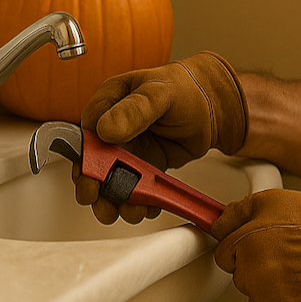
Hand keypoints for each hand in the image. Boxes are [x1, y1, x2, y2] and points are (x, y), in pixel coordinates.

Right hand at [74, 51, 247, 223]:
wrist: (215, 104)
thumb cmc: (185, 89)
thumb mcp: (159, 93)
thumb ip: (134, 110)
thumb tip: (105, 130)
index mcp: (109, 103)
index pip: (87, 135)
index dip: (85, 158)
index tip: (89, 176)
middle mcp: (114, 128)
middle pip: (95, 163)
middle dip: (96, 187)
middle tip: (101, 204)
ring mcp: (130, 148)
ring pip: (115, 180)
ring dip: (118, 200)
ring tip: (128, 213)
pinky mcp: (146, 164)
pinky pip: (138, 186)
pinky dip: (141, 200)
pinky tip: (146, 209)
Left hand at [212, 189, 300, 301]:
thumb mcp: (269, 201)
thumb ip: (236, 212)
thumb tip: (216, 220)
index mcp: (241, 247)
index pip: (225, 255)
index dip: (243, 246)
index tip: (258, 243)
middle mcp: (249, 277)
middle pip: (242, 276)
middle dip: (257, 265)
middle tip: (284, 250)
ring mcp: (267, 299)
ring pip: (259, 295)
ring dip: (272, 284)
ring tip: (297, 264)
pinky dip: (290, 300)